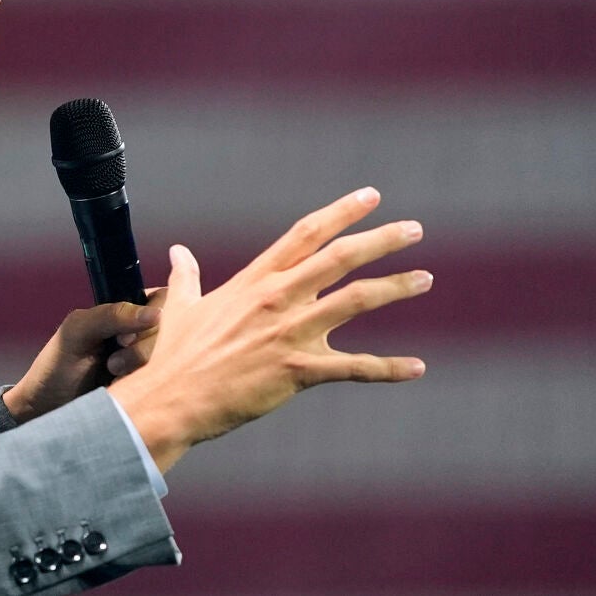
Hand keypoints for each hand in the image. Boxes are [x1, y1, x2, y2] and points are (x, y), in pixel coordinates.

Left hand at [2, 296, 163, 424]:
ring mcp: (148, 361)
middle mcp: (142, 333)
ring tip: (113, 374)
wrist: (48, 411)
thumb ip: (112, 315)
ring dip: (142, 366)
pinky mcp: (150, 386)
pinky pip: (166, 381)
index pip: (163, 300)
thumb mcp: (78, 331)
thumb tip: (157, 314)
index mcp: (125, 311)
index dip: (153, 317)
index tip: (123, 338)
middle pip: (172, 330)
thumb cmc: (56, 367)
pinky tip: (123, 388)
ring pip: (171, 357)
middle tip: (113, 361)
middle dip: (143, 347)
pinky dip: (146, 385)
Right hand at [108, 187, 430, 470]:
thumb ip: (186, 276)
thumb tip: (178, 252)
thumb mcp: (179, 307)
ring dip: (396, 287)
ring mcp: (289, 333)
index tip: (370, 196)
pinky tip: (417, 368)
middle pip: (340, 257)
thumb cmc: (174, 356)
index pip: (305, 234)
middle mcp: (276, 299)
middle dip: (381, 239)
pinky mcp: (297, 371)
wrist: (171, 399)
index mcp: (253, 281)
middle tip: (415, 228)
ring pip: (356, 300)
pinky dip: (389, 368)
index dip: (341, 212)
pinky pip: (354, 368)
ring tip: (424, 278)